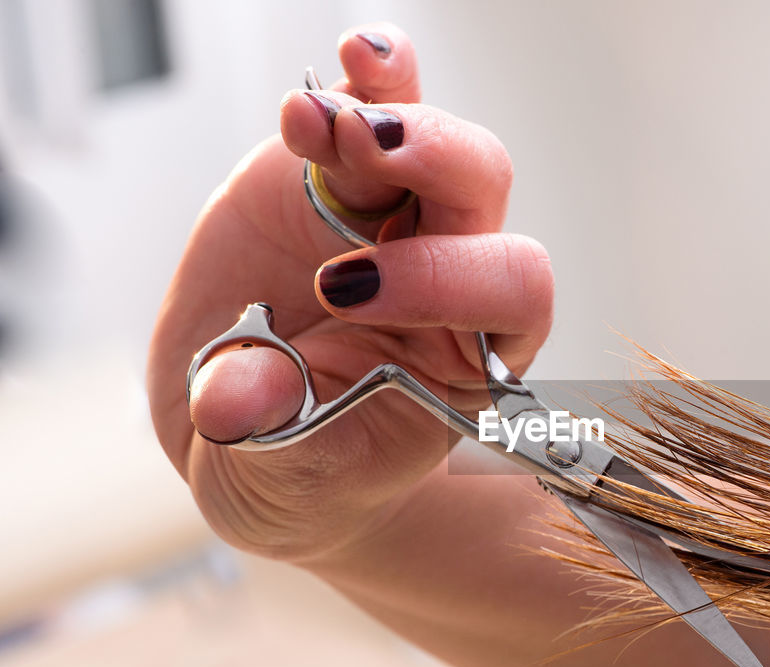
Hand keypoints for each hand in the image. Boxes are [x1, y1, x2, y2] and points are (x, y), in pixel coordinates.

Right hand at [148, 24, 551, 560]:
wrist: (250, 436)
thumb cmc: (298, 471)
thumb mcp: (275, 480)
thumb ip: (267, 443)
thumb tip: (236, 401)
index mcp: (470, 356)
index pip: (509, 292)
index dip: (444, 279)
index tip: (344, 292)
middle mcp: (450, 277)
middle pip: (482, 192)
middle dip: (433, 161)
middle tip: (361, 153)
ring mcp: (395, 218)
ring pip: (432, 141)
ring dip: (381, 113)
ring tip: (312, 123)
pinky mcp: (338, 177)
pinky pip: (379, 105)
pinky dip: (372, 74)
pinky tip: (351, 58)